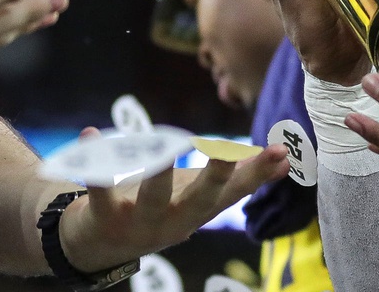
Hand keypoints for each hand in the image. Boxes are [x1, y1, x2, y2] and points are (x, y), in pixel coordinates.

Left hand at [58, 128, 288, 272]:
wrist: (101, 245)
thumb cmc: (163, 209)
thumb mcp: (204, 195)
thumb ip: (243, 177)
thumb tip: (287, 160)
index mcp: (202, 210)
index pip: (237, 190)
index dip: (259, 172)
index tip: (281, 151)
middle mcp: (176, 219)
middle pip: (201, 199)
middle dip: (215, 175)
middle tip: (226, 150)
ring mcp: (140, 221)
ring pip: (151, 197)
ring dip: (157, 172)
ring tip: (164, 143)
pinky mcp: (104, 218)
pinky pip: (99, 188)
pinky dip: (93, 161)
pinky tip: (91, 132)